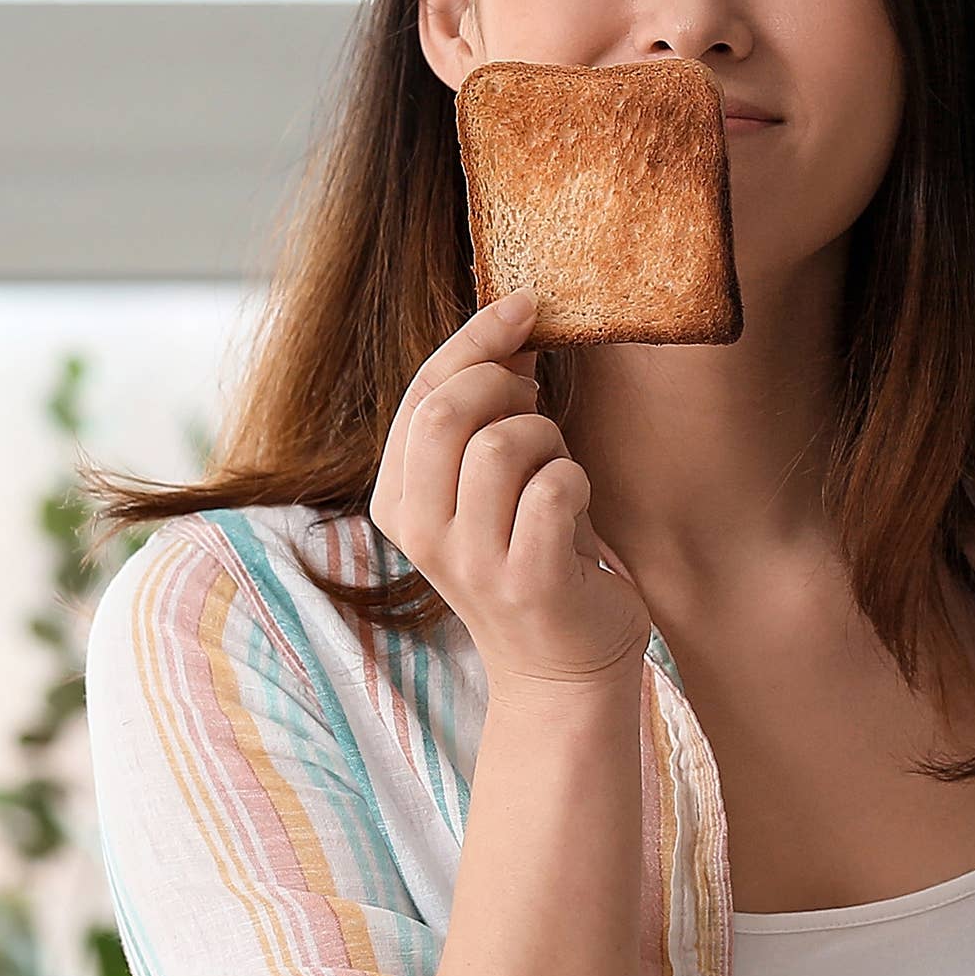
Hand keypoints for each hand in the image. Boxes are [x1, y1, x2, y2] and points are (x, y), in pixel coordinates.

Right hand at [369, 289, 650, 696]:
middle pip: (447, 410)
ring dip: (549, 440)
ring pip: (503, 444)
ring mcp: (471, 562)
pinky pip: (554, 489)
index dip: (474, 339)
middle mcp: (421, 532)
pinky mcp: (526, 582)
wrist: (562, 669)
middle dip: (506, 385)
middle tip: (539, 405)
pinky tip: (576, 511)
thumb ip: (490, 413)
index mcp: (397, 500)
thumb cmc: (535, 557)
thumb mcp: (494, 482)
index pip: (422, 393)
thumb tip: (514, 324)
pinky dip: (577, 482)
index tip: (524, 306)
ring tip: (558, 473)